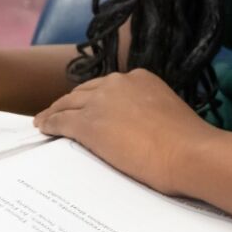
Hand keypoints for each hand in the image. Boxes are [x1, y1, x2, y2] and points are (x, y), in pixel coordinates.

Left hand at [34, 70, 209, 196]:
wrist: (188, 153)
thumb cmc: (187, 143)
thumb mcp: (167, 113)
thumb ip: (149, 113)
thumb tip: (142, 127)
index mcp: (139, 78)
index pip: (106, 87)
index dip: (93, 97)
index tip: (87, 106)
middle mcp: (117, 84)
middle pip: (84, 92)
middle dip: (70, 102)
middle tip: (58, 112)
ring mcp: (100, 102)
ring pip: (68, 104)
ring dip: (54, 112)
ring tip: (44, 120)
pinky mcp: (88, 124)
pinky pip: (60, 122)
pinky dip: (49, 124)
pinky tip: (43, 129)